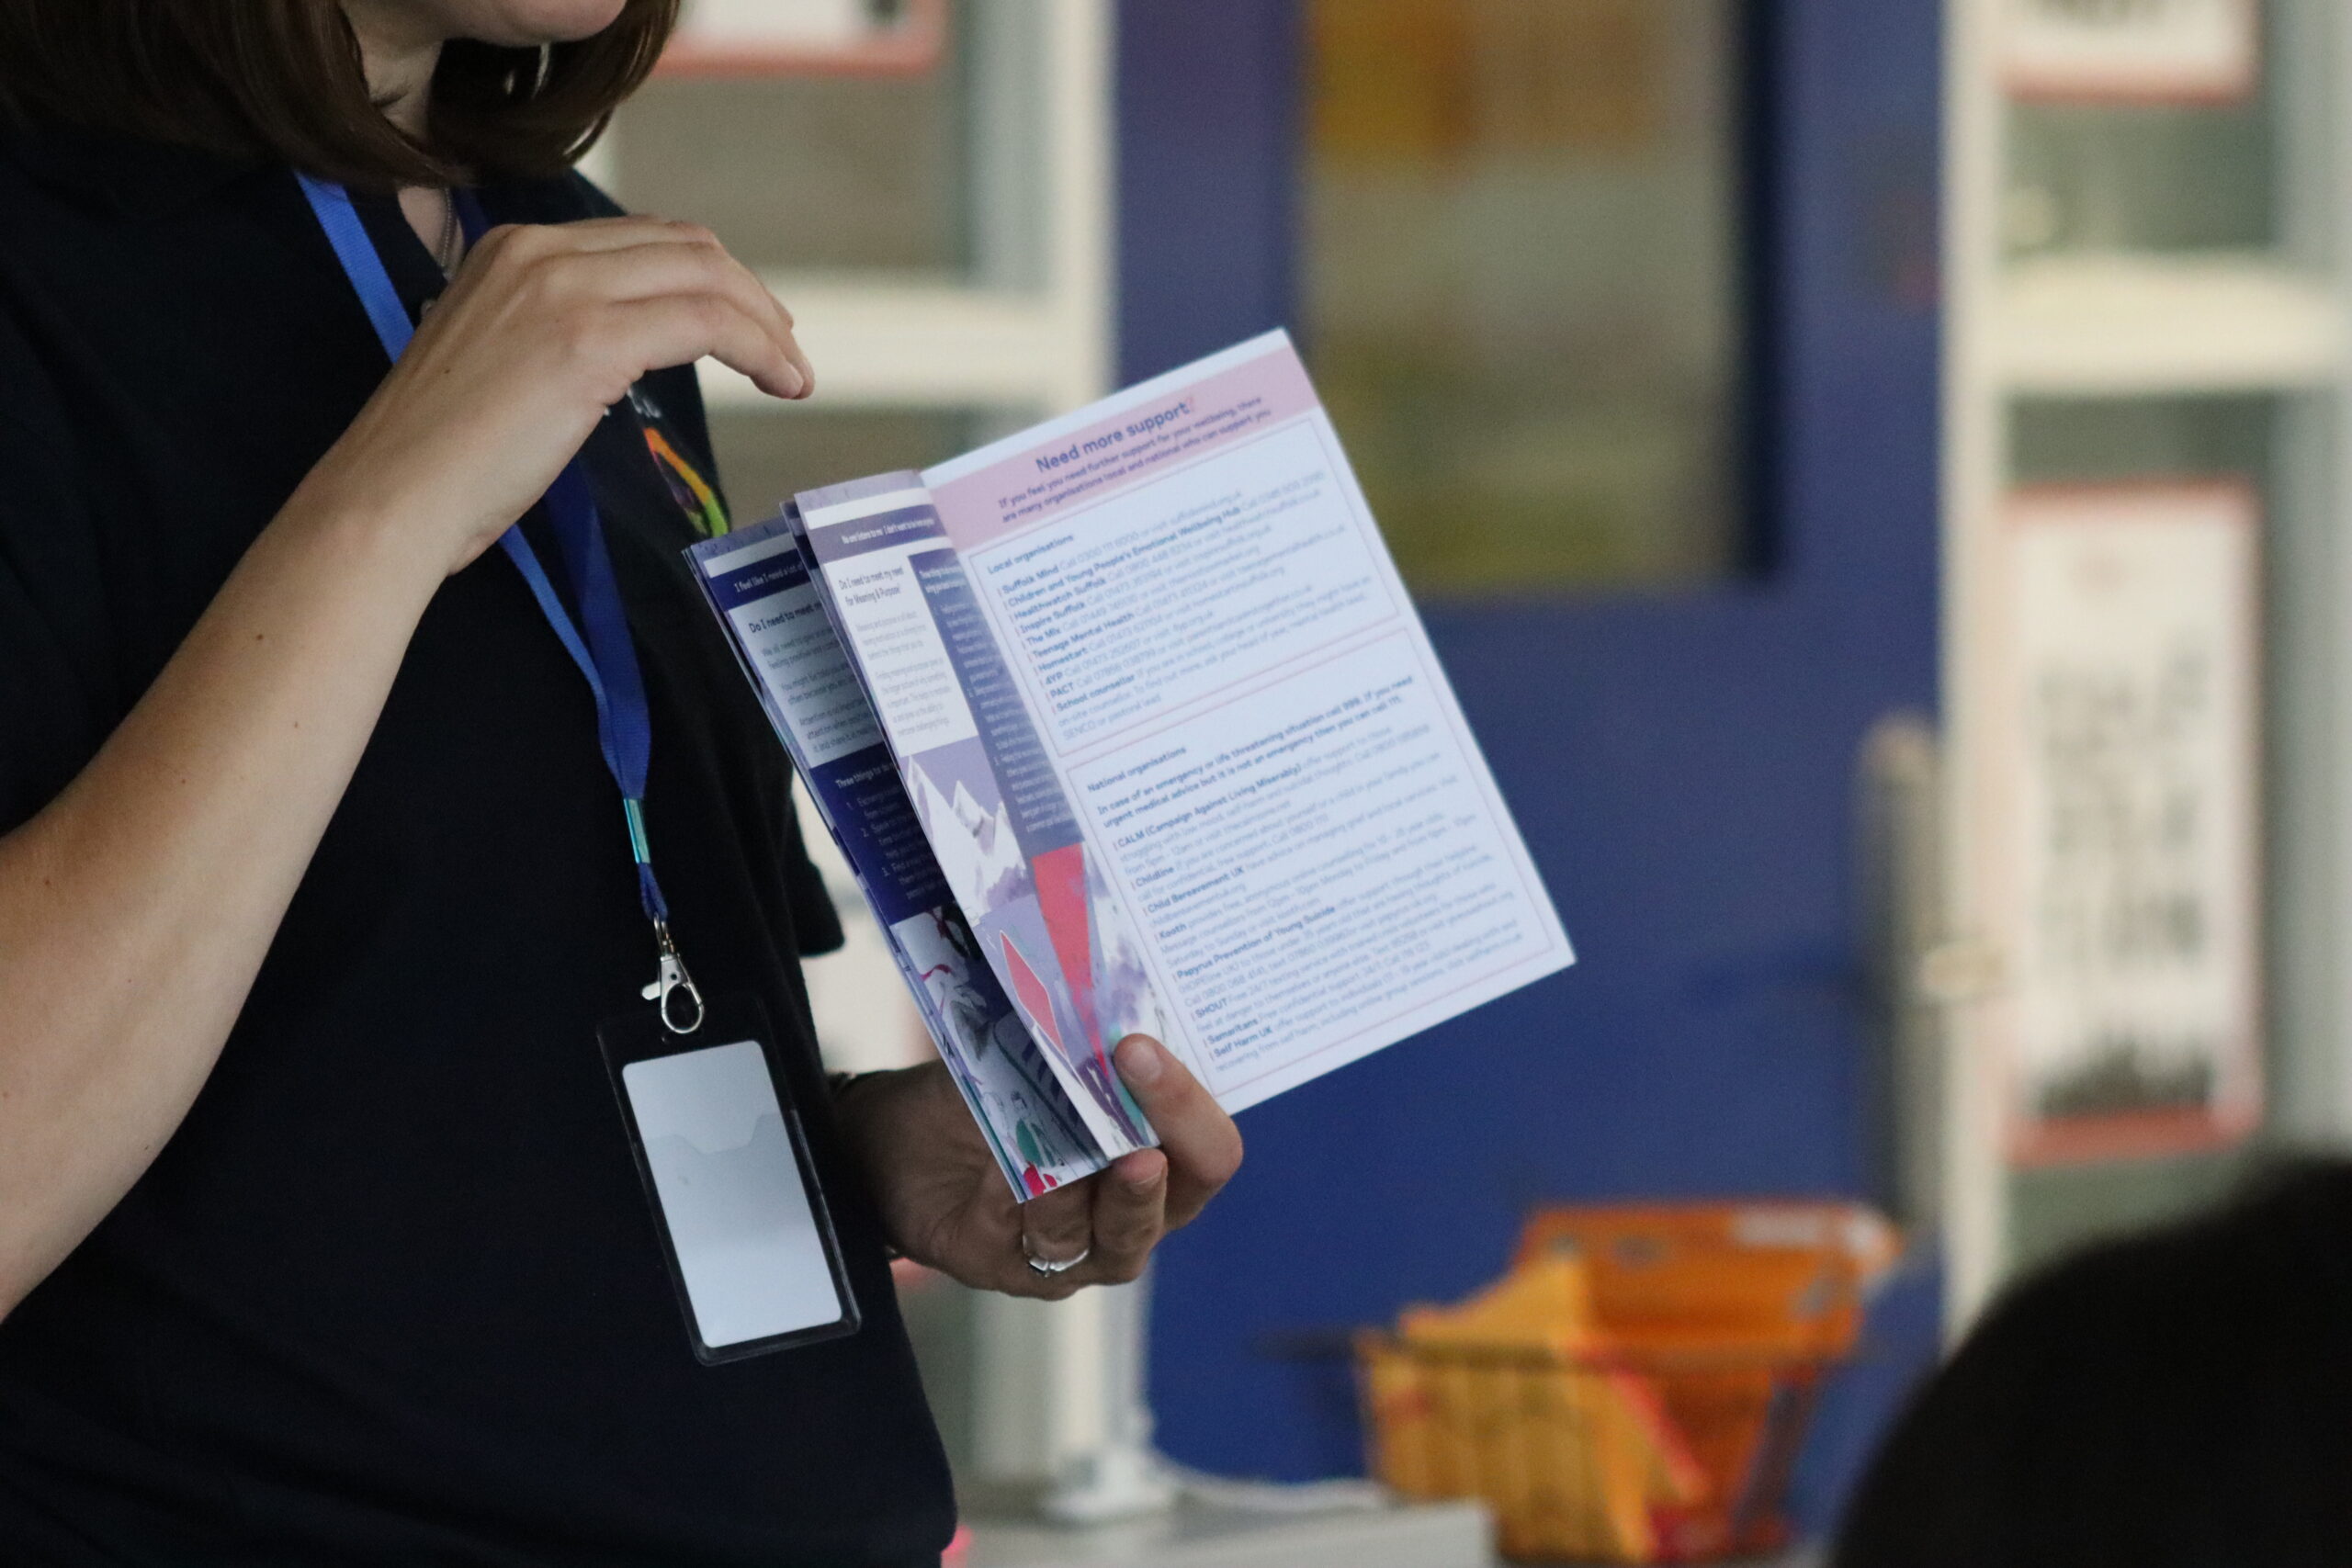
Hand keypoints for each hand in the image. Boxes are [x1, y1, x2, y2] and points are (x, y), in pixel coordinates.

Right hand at [290, 216, 811, 576]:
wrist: (393, 494)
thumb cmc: (441, 457)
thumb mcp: (500, 364)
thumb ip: (556, 335)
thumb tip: (622, 351)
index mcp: (513, 249)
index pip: (642, 239)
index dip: (709, 275)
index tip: (747, 321)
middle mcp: (540, 251)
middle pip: (685, 246)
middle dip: (748, 294)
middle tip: (784, 347)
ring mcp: (563, 289)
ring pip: (707, 277)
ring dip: (764, 324)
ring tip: (793, 372)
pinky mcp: (589, 339)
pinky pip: (706, 322)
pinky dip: (758, 347)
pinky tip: (781, 382)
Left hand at [838, 1035, 1243, 1299]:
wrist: (896, 1141)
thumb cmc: (983, 1097)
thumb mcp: (1034, 1059)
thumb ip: (1076, 1045)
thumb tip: (1092, 997)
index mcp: (1158, 1158)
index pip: (1209, 1146)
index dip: (1189, 1100)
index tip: (1140, 1045)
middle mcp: (1135, 1212)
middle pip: (1186, 1188)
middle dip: (1168, 1124)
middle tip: (1130, 1065)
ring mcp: (1084, 1251)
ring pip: (1120, 1233)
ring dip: (1095, 1173)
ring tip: (1074, 1129)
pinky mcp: (1020, 1270)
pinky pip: (1041, 1240)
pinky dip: (1029, 1193)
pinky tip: (1008, 1158)